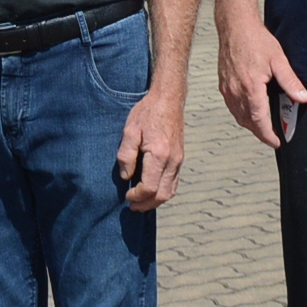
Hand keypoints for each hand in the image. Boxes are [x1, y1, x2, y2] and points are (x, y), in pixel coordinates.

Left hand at [116, 88, 185, 209]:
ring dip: (156, 201)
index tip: (126, 196)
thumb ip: (126, 155)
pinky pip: (174, 183)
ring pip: (171, 191)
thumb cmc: (147, 112)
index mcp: (159, 154)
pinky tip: (152, 192)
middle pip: (162, 195)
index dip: (137, 196)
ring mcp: (179, 161)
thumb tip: (126, 177)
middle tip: (132, 207)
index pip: (150, 187)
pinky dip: (164, 193)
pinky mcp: (180, 159)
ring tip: (141, 203)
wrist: (169, 100)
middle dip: (146, 204)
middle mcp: (172, 161)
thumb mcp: (130, 130)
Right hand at [216, 15, 306, 150]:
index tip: (276, 142)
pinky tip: (249, 110)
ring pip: (238, 115)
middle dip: (260, 132)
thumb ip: (291, 82)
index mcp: (250, 88)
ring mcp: (227, 88)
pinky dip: (241, 113)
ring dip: (250, 124)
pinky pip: (231, 106)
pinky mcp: (223, 83)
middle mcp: (236, 91)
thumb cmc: (256, 40)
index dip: (268, 135)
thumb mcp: (279, 60)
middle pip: (247, 122)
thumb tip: (303, 98)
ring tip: (263, 126)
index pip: (259, 121)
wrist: (235, 26)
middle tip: (272, 137)